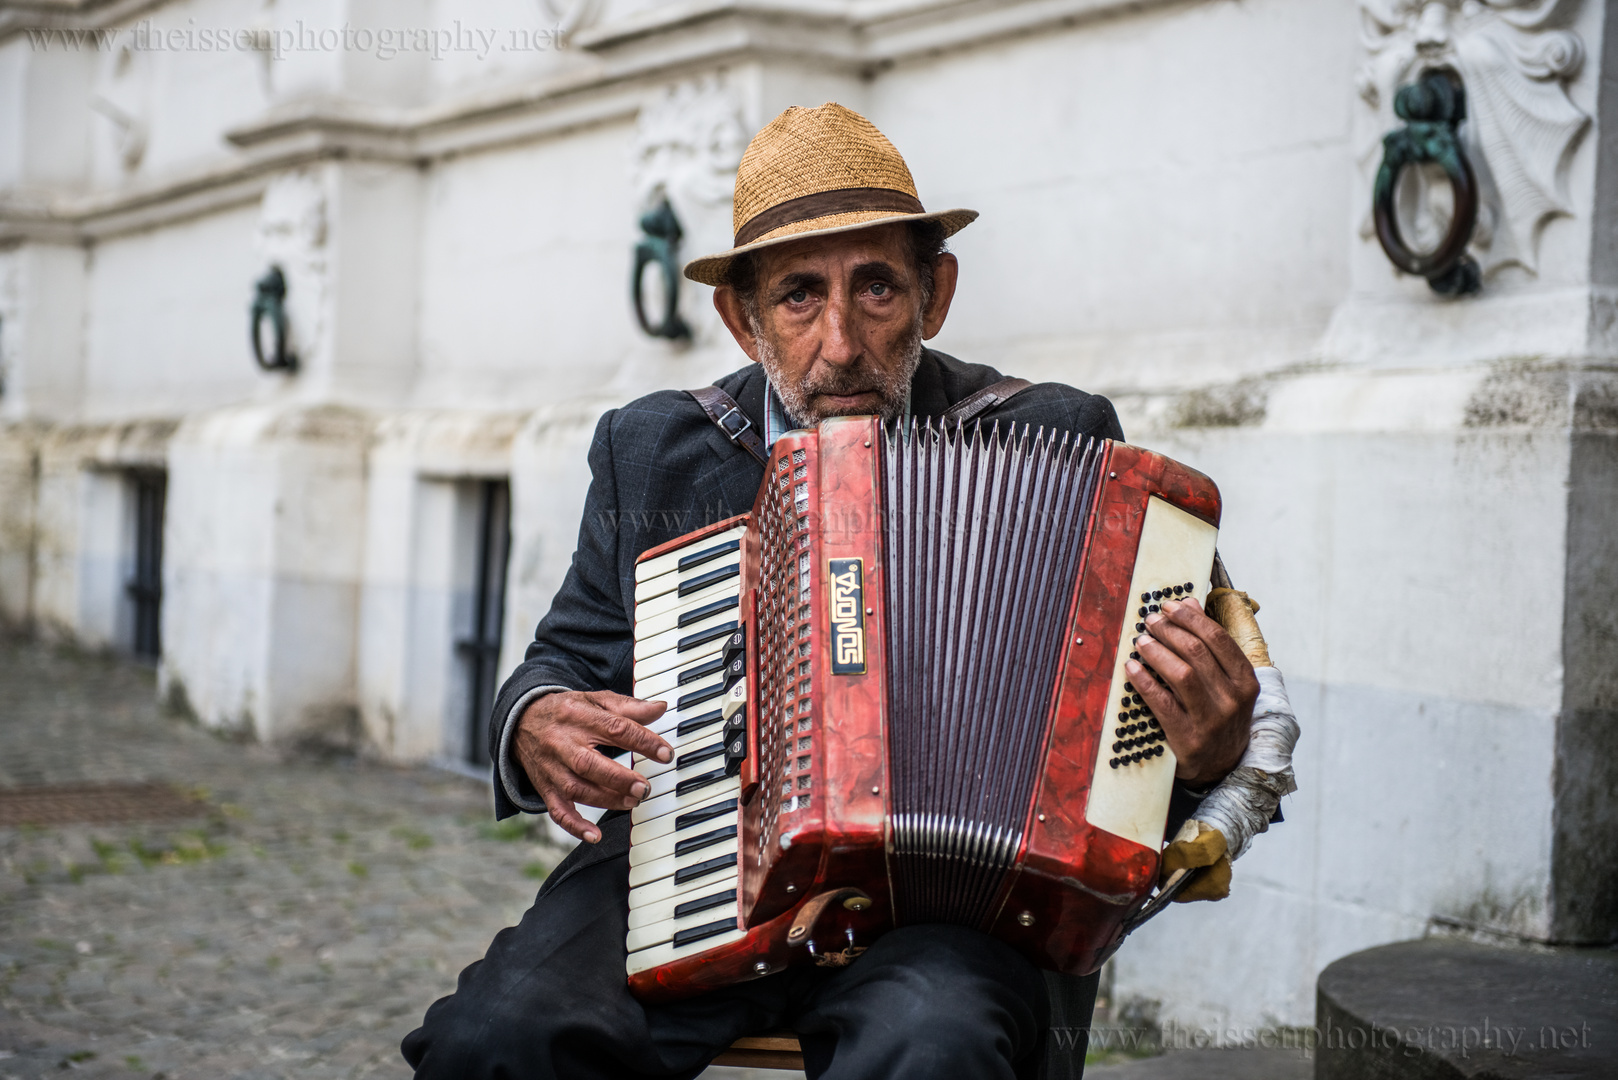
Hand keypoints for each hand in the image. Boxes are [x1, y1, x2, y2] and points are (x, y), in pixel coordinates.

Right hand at [513, 690, 670, 842]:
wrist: (522, 721)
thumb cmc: (567, 711)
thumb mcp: (595, 700)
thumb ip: (628, 706)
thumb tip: (660, 708)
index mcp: (579, 716)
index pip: (614, 728)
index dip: (643, 742)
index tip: (666, 754)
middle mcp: (563, 743)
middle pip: (589, 763)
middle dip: (620, 779)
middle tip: (645, 788)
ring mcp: (552, 768)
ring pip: (576, 789)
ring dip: (606, 800)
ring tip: (632, 802)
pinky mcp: (545, 788)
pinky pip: (557, 810)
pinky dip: (575, 826)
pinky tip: (595, 835)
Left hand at [1126, 597, 1258, 786]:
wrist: (1222, 769)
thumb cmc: (1220, 716)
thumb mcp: (1227, 683)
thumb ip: (1211, 644)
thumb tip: (1190, 602)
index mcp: (1246, 681)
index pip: (1218, 639)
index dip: (1190, 618)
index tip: (1169, 606)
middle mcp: (1233, 699)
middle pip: (1197, 652)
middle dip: (1169, 630)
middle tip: (1149, 621)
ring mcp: (1211, 720)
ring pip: (1181, 674)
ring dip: (1157, 652)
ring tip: (1140, 641)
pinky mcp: (1188, 738)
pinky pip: (1162, 703)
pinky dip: (1144, 681)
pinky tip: (1131, 668)